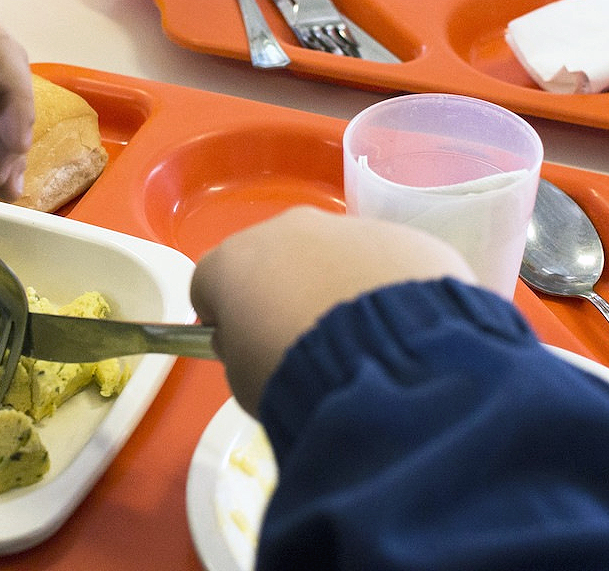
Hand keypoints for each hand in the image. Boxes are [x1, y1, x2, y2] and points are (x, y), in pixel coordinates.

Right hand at [189, 206, 475, 415]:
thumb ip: (238, 350)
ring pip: (329, 257)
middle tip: (305, 346)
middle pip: (271, 261)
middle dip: (282, 294)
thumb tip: (254, 339)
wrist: (386, 361)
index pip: (209, 287)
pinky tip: (399, 331)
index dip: (226, 320)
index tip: (246, 349)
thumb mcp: (242, 380)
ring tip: (360, 343)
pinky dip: (382, 288)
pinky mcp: (398, 235)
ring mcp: (343, 227)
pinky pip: (378, 263)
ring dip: (335, 288)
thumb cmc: (291, 375)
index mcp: (229, 262)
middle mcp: (281, 230)